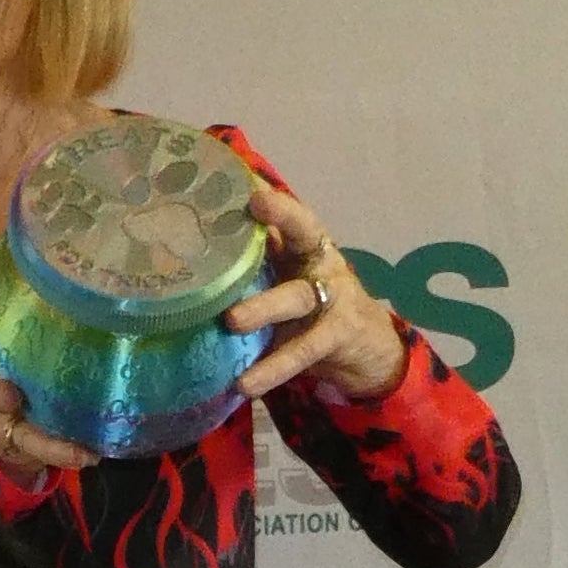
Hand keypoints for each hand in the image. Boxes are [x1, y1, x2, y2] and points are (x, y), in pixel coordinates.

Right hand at [0, 305, 97, 477]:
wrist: (20, 412)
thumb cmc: (26, 354)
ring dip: (37, 435)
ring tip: (67, 442)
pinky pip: (39, 449)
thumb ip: (41, 299)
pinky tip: (90, 453)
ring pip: (11, 429)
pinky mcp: (21, 443)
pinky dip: (63, 452)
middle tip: (11, 393)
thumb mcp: (29, 326)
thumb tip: (67, 249)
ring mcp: (0, 419)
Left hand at [228, 184, 407, 403]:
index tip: (252, 184)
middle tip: (248, 215)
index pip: (290, 208)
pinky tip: (245, 383)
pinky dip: (272, 368)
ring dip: (265, 307)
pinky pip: (301, 352)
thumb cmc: (310, 301)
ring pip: (296, 297)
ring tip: (232, 321)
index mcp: (306, 242)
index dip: (274, 195)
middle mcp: (321, 261)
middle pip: (303, 234)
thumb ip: (258, 253)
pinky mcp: (335, 337)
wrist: (365, 345)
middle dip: (281, 220)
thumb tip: (202, 225)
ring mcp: (333, 297)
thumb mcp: (286, 272)